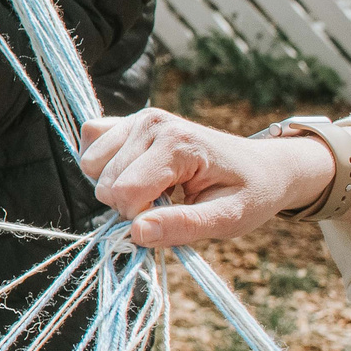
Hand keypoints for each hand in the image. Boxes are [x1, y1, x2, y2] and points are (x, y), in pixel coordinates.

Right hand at [77, 109, 337, 247]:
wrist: (262, 167)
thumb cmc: (249, 194)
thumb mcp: (228, 219)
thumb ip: (183, 227)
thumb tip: (136, 232)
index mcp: (178, 143)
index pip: (126, 192)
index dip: (142, 218)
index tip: (174, 217)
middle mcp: (152, 122)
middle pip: (105, 183)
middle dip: (129, 205)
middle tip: (167, 203)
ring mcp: (137, 118)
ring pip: (90, 166)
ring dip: (115, 187)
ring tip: (154, 188)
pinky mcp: (125, 121)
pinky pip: (89, 143)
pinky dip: (103, 166)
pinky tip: (135, 172)